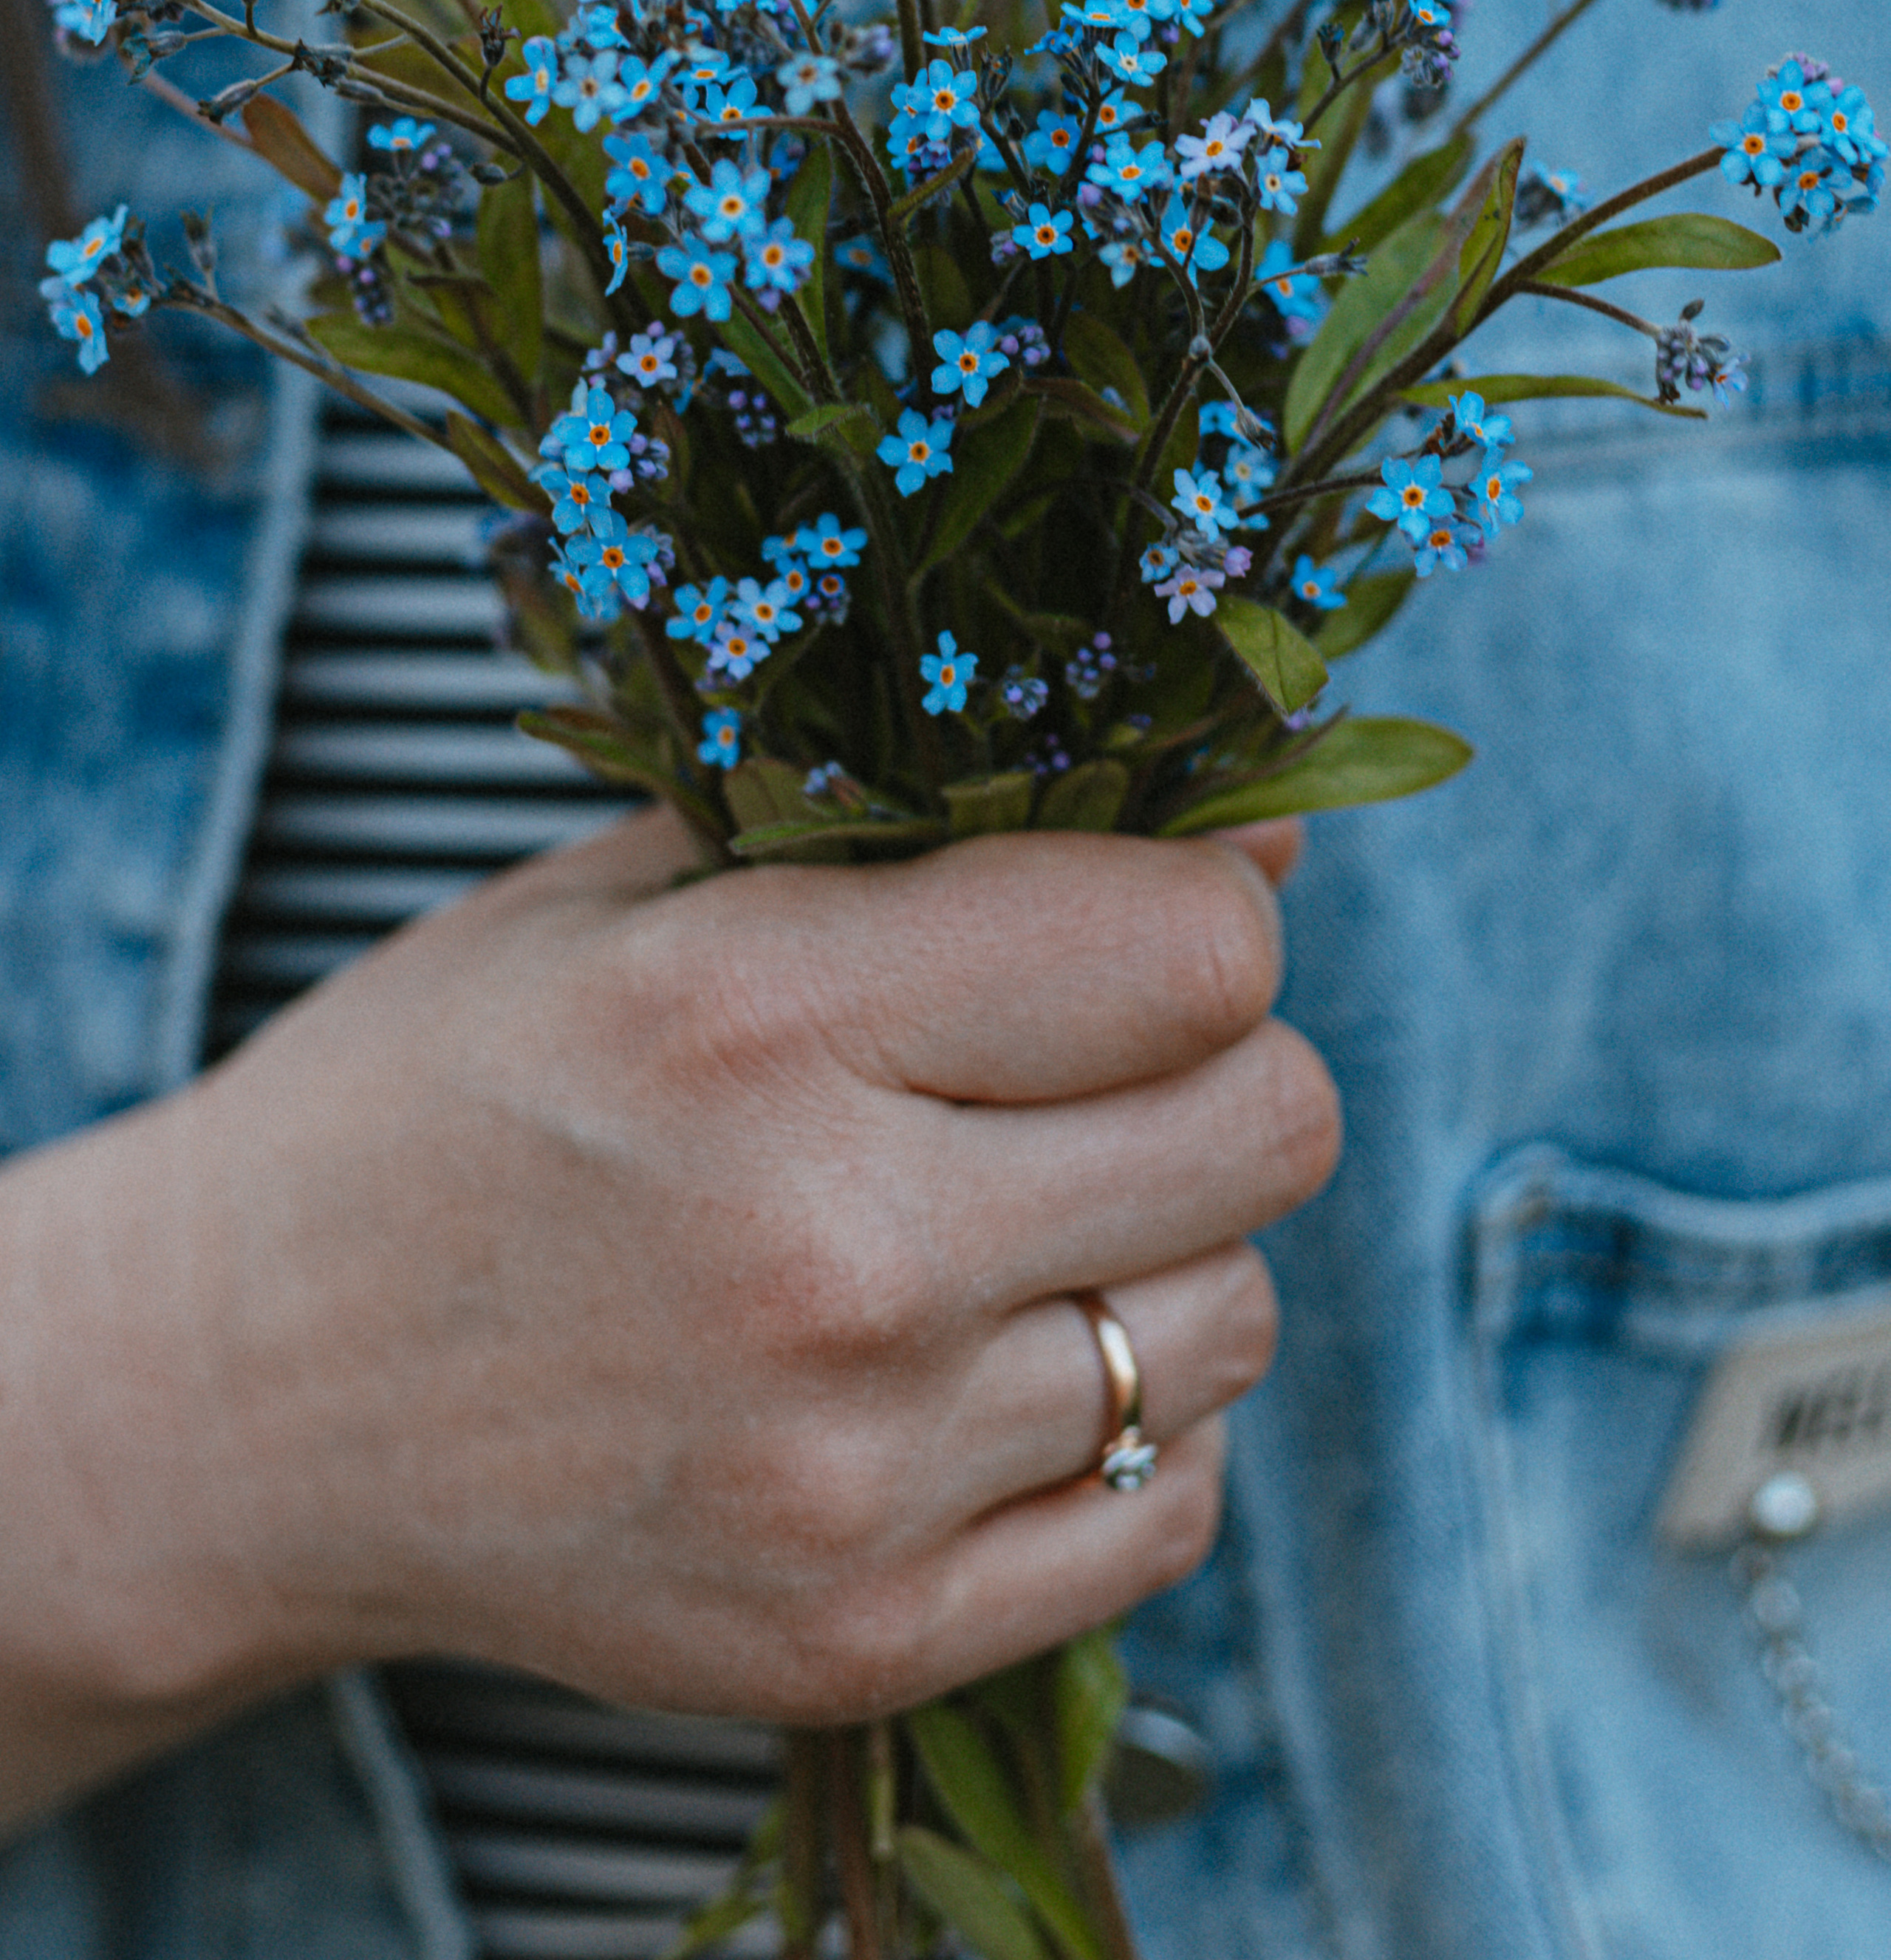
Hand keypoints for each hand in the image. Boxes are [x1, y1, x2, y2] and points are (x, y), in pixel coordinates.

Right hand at [0, 809, 1334, 1820]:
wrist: (247, 1393)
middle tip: (1092, 1073)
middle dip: (1216, 1068)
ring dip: (1165, 1252)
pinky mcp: (863, 1635)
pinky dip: (1123, 1426)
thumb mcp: (644, 896)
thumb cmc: (451, 1092)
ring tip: (1010, 1225)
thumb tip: (1252, 863)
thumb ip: (938, 842)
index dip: (1200, 916)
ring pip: (1237, 1318)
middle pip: (1270, 1125)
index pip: (1196, 951)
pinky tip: (988, 1370)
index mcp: (761, 1014)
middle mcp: (829, 1250)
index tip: (1129, 931)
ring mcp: (854, 1471)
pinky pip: (1171, 1509)